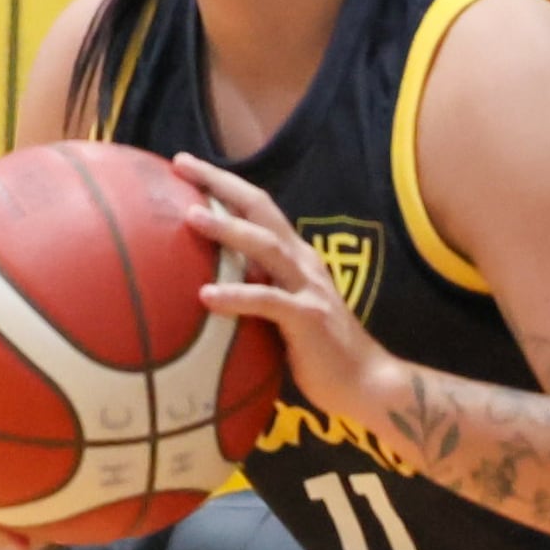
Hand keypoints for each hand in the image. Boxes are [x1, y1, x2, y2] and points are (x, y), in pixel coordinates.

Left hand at [176, 156, 408, 432]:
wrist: (367, 383)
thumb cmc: (319, 354)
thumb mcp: (283, 314)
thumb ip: (256, 293)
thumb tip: (206, 290)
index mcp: (296, 257)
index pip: (258, 208)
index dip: (224, 183)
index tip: (186, 166)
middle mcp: (304, 262)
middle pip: (261, 209)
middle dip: (221, 184)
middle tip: (182, 165)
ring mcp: (308, 288)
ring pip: (266, 246)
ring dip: (228, 229)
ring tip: (190, 218)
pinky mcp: (308, 318)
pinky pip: (267, 302)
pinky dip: (236, 295)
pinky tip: (206, 296)